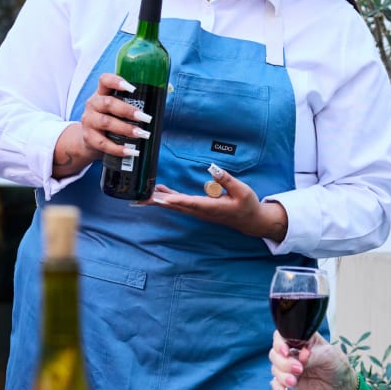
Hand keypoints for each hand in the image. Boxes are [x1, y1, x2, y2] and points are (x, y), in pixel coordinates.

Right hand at [52, 73, 152, 178]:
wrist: (89, 141)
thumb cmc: (111, 120)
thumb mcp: (118, 108)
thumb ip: (139, 99)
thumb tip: (170, 89)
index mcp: (102, 93)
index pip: (105, 80)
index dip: (117, 81)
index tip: (133, 88)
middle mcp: (93, 104)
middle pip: (108, 103)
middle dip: (129, 111)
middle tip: (146, 118)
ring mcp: (88, 121)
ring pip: (106, 123)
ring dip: (126, 129)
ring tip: (142, 135)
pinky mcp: (88, 138)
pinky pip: (103, 144)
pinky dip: (119, 149)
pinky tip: (132, 151)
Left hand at [143, 165, 288, 241]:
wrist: (250, 221)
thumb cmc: (247, 205)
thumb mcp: (242, 190)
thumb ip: (227, 180)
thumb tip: (213, 169)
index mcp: (212, 207)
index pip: (190, 203)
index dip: (175, 200)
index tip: (161, 198)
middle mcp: (202, 212)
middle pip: (176, 206)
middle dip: (158, 202)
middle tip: (140, 198)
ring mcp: (199, 212)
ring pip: (175, 206)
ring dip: (159, 201)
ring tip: (144, 194)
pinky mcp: (199, 210)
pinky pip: (180, 205)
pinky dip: (168, 199)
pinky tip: (160, 194)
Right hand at [268, 331, 356, 389]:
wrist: (339, 386)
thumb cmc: (336, 364)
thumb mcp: (329, 355)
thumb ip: (314, 355)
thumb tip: (301, 356)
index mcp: (301, 339)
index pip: (282, 336)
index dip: (280, 343)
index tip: (286, 352)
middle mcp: (292, 352)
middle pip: (275, 353)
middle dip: (284, 363)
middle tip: (298, 369)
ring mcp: (288, 367)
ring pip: (275, 368)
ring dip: (282, 376)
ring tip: (294, 382)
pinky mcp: (288, 381)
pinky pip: (276, 383)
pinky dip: (278, 388)